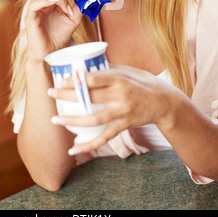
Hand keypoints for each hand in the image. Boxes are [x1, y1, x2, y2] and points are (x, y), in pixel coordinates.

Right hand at [24, 0, 92, 62]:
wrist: (50, 53)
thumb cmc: (59, 36)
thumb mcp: (73, 20)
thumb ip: (79, 8)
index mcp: (54, 0)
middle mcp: (45, 0)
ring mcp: (37, 7)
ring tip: (69, 10)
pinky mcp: (30, 16)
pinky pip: (35, 4)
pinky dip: (45, 0)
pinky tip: (55, 2)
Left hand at [48, 66, 180, 154]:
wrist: (166, 103)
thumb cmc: (145, 82)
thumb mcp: (129, 70)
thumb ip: (109, 70)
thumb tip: (86, 66)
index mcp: (120, 79)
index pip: (93, 79)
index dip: (75, 80)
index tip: (61, 79)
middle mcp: (120, 96)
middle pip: (89, 98)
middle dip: (67, 96)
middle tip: (51, 93)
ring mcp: (122, 113)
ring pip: (93, 120)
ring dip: (72, 121)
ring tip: (56, 119)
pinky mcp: (123, 126)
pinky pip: (103, 138)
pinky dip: (88, 145)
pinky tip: (73, 149)